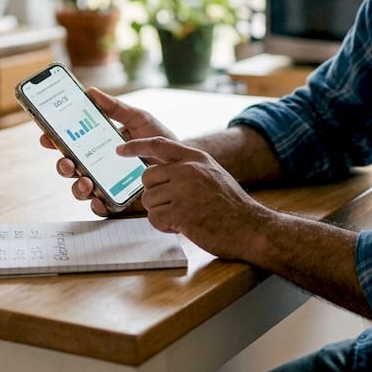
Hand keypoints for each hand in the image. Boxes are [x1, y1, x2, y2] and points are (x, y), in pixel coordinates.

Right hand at [38, 87, 174, 215]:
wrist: (182, 163)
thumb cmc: (158, 139)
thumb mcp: (139, 119)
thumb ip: (116, 108)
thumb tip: (91, 92)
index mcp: (98, 144)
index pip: (70, 143)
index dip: (54, 140)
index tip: (46, 136)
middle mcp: (97, 165)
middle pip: (69, 167)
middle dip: (63, 166)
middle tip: (68, 162)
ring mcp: (106, 184)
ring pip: (80, 189)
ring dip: (77, 186)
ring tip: (86, 181)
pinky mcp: (118, 201)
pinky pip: (101, 207)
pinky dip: (97, 205)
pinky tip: (99, 200)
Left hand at [118, 136, 272, 261]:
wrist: (251, 227)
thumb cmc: (230, 205)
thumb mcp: (212, 174)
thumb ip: (188, 168)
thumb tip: (159, 170)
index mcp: (196, 158)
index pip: (158, 144)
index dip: (136, 146)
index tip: (120, 149)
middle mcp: (188, 170)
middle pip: (147, 177)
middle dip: (154, 194)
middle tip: (172, 205)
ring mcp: (184, 190)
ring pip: (148, 199)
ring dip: (160, 212)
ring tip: (183, 217)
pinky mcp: (181, 213)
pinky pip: (154, 218)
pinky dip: (164, 226)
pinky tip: (183, 226)